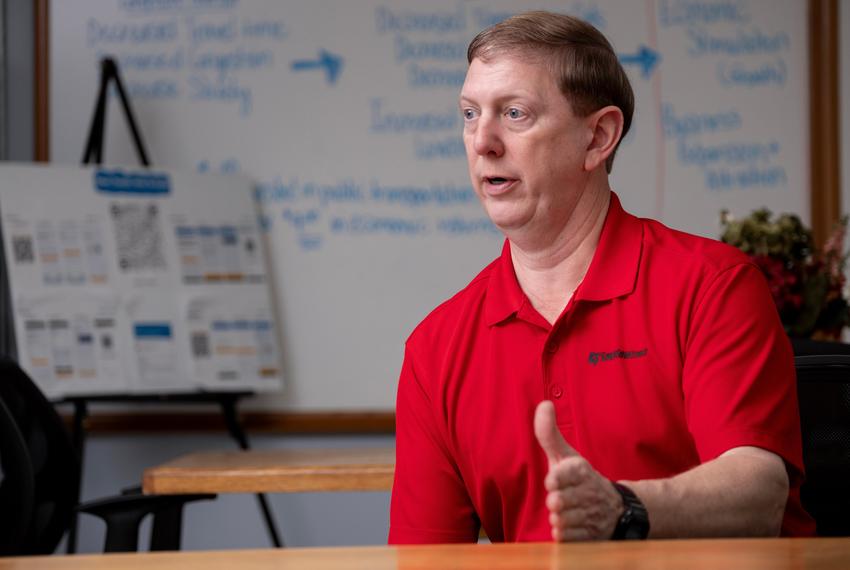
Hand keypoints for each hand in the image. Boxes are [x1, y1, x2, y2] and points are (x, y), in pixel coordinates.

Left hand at [534, 400, 623, 540]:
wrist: (614, 508)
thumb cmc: (578, 479)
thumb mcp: (565, 455)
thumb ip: (549, 433)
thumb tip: (544, 404)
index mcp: (581, 470)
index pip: (561, 475)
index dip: (554, 480)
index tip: (552, 481)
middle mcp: (590, 492)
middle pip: (558, 502)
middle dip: (554, 502)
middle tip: (559, 500)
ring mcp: (593, 515)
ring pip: (562, 521)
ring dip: (558, 519)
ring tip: (565, 512)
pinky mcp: (593, 536)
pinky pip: (569, 539)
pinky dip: (565, 535)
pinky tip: (569, 526)